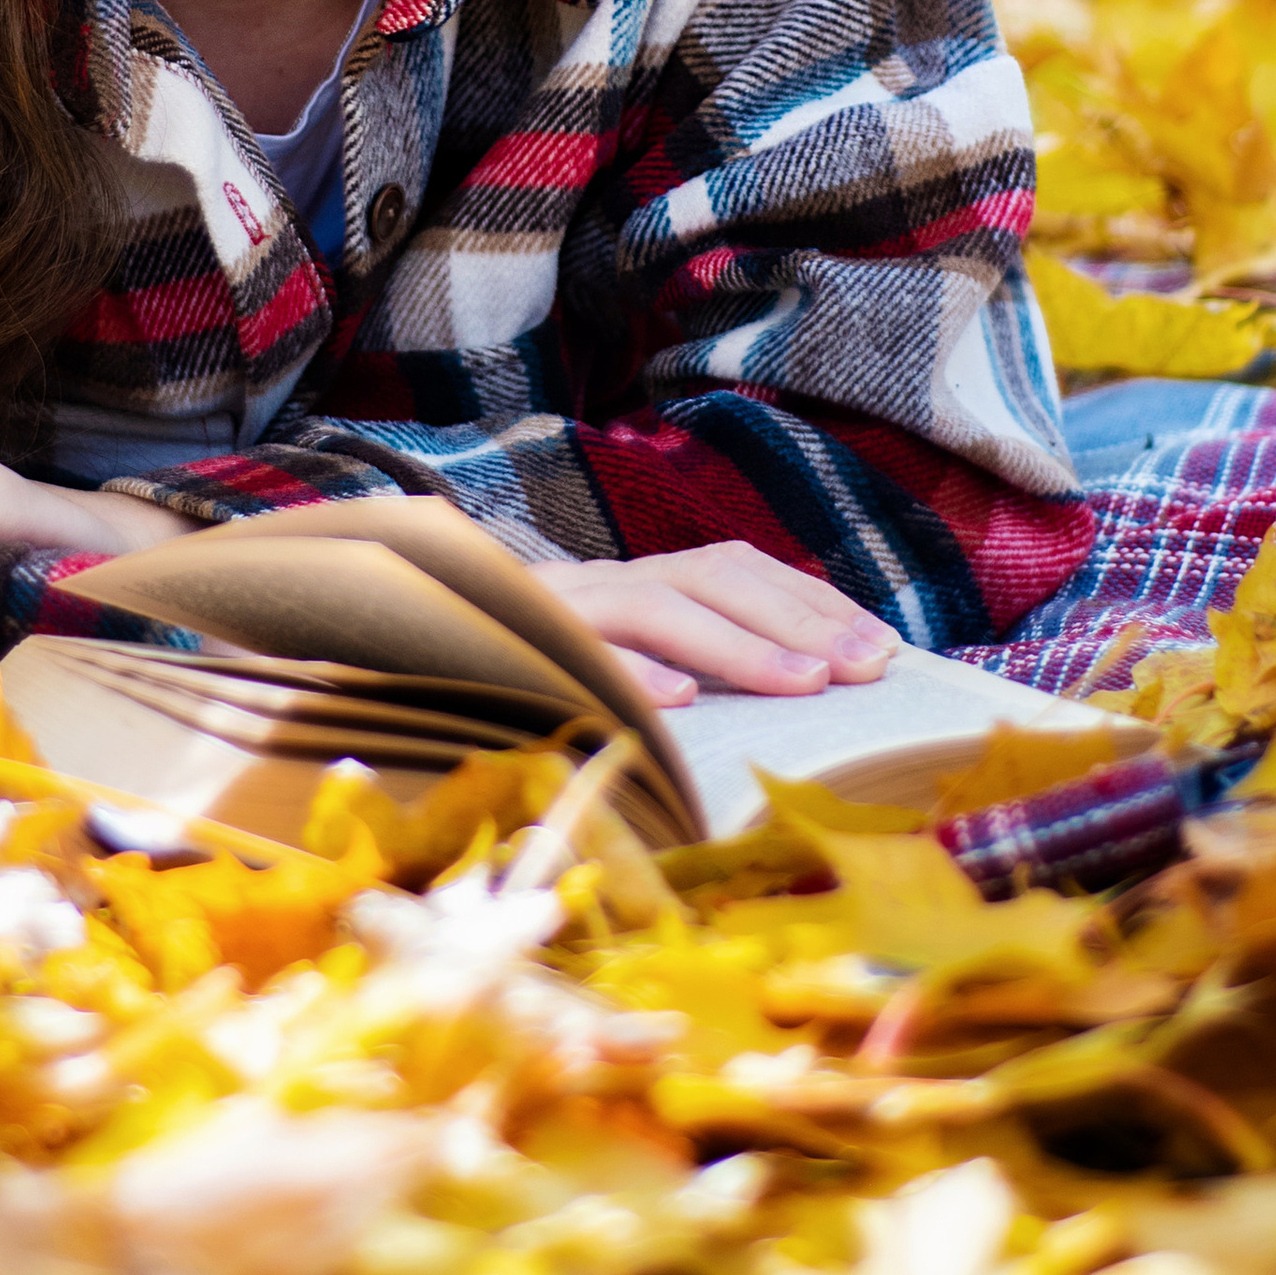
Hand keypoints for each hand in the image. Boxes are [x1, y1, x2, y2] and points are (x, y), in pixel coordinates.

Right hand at [527, 541, 901, 709]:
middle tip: (868, 667)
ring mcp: (556, 609)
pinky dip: (628, 672)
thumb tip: (800, 687)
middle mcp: (601, 581)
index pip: (738, 570)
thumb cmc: (524, 679)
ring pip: (656, 604)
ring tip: (804, 684)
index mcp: (636, 585)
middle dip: (800, 618)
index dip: (812, 600)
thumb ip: (684, 665)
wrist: (393, 656)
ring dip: (738, 645)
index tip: (882, 645)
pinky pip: (576, 655)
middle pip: (713, 576)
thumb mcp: (617, 666)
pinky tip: (676, 705)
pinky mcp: (512, 646)